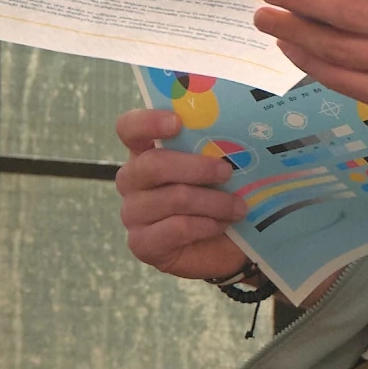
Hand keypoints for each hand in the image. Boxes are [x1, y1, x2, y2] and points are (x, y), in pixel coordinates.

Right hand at [113, 105, 252, 281]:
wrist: (224, 246)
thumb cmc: (219, 197)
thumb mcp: (218, 166)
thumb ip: (214, 146)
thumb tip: (235, 129)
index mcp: (145, 151)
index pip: (129, 128)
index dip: (148, 122)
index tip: (178, 122)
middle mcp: (132, 180)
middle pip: (152, 164)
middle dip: (196, 167)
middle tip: (227, 171)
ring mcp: (133, 213)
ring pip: (172, 199)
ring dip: (213, 202)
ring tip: (237, 207)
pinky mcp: (142, 243)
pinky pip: (176, 228)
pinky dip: (206, 225)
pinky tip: (221, 225)